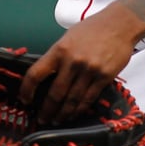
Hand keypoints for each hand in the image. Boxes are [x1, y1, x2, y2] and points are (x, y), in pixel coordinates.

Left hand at [17, 1, 141, 123]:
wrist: (119, 24)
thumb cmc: (92, 29)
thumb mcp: (67, 37)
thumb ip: (58, 56)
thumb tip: (47, 75)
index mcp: (59, 50)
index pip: (36, 74)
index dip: (27, 90)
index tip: (24, 99)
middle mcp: (72, 61)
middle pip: (55, 93)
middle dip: (47, 109)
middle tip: (42, 119)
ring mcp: (89, 70)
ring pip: (72, 99)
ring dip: (63, 113)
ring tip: (57, 121)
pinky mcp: (104, 77)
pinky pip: (89, 98)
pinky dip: (80, 109)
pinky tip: (74, 114)